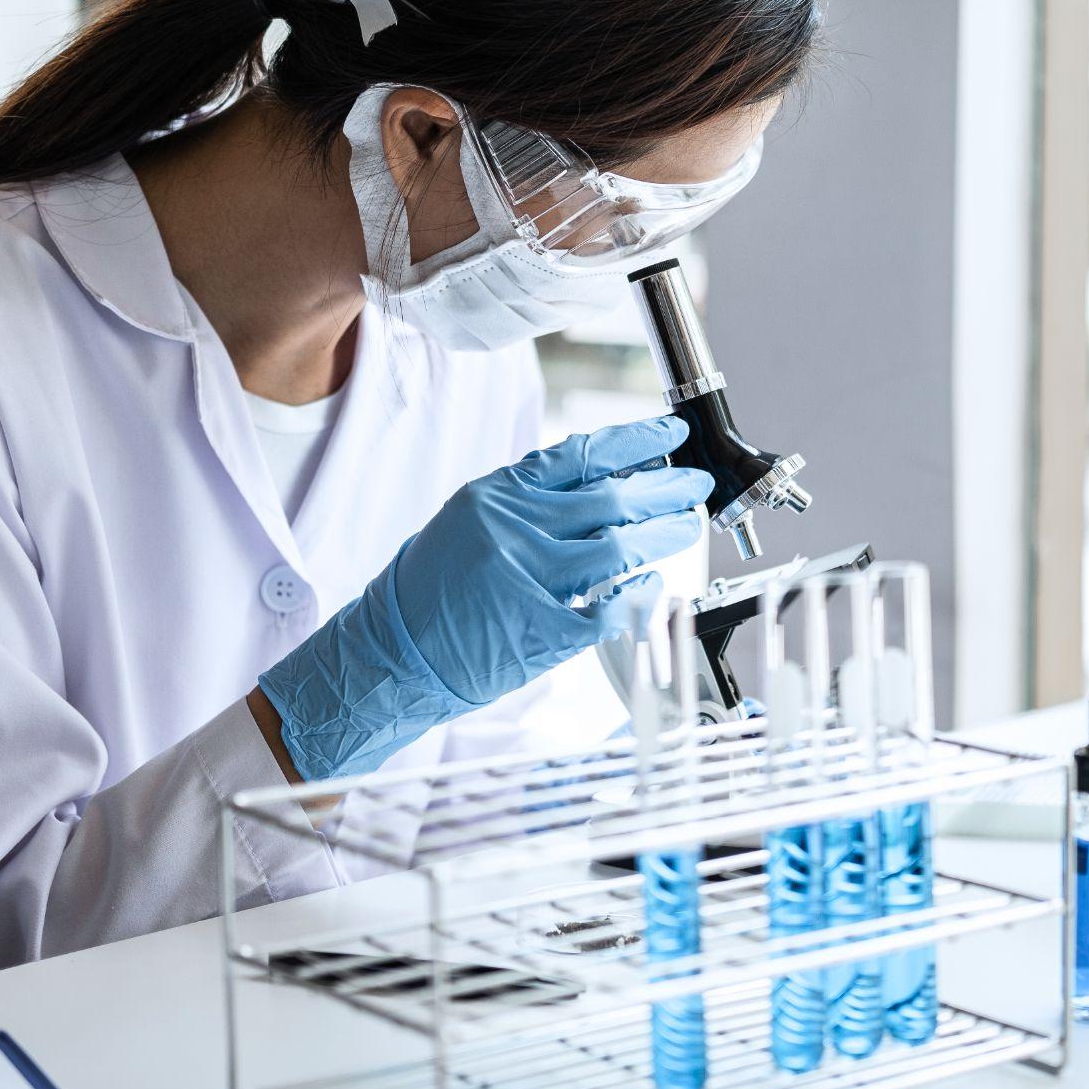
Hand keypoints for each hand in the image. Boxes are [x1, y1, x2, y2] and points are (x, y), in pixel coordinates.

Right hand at [258, 417, 709, 780]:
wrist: (392, 652)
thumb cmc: (431, 588)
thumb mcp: (471, 521)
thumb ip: (531, 502)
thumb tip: (602, 483)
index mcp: (499, 497)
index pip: (582, 455)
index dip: (636, 442)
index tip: (671, 436)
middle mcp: (516, 531)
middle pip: (612, 499)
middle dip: (665, 489)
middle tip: (696, 485)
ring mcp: (531, 580)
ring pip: (621, 548)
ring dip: (663, 535)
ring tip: (687, 526)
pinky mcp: (543, 630)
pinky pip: (609, 608)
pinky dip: (638, 595)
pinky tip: (653, 584)